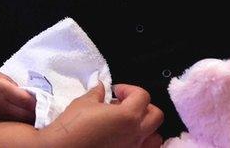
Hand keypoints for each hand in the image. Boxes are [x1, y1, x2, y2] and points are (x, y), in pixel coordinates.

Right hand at [40, 84, 163, 147]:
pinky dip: (141, 142)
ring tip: (128, 124)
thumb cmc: (73, 126)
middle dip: (142, 106)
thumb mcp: (84, 102)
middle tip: (124, 105)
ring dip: (146, 127)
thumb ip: (98, 93)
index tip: (115, 92)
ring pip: (155, 137)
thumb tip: (102, 87)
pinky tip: (125, 138)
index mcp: (128, 116)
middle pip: (156, 115)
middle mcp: (136, 134)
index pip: (142, 96)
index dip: (128, 89)